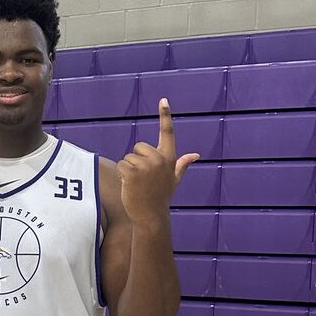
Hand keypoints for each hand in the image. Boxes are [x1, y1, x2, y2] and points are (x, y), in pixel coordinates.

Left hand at [117, 99, 198, 226]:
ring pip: (127, 157)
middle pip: (138, 147)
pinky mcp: (132, 172)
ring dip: (128, 169)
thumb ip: (182, 164)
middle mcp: (160, 159)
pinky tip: (129, 186)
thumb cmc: (161, 197)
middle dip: (136, 160)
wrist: (151, 216)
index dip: (165, 115)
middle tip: (143, 178)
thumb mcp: (174, 180)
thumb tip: (195, 154)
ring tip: (137, 184)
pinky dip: (121, 175)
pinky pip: (120, 165)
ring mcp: (147, 166)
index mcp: (170, 158)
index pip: (168, 133)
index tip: (163, 100)